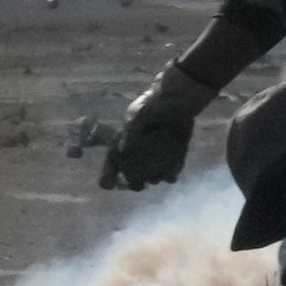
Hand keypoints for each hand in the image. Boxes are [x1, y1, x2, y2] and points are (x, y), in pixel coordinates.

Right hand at [99, 73, 213, 190]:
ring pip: (152, 178)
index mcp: (123, 146)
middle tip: (138, 184)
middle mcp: (138, 157)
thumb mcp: (137, 115)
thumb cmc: (152, 106)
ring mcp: (155, 159)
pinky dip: (171, 174)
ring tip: (159, 170)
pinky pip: (170, 173)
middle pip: (131, 179)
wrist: (177, 101)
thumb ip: (130, 133)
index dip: (108, 178)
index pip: (111, 166)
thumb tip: (122, 150)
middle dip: (134, 183)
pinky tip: (172, 173)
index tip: (110, 184)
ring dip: (154, 177)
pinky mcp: (172, 158)